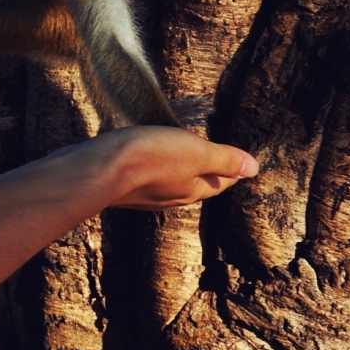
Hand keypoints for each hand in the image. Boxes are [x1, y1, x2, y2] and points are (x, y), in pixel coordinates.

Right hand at [77, 125, 257, 209]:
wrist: (96, 170)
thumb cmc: (149, 158)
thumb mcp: (195, 152)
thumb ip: (224, 159)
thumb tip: (254, 169)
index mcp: (194, 190)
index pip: (222, 181)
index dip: (231, 168)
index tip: (236, 158)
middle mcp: (172, 197)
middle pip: (196, 184)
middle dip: (205, 170)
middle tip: (211, 153)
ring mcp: (145, 194)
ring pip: (169, 181)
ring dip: (176, 168)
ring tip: (178, 152)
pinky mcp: (122, 186)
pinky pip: (145, 177)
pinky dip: (151, 166)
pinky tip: (144, 156)